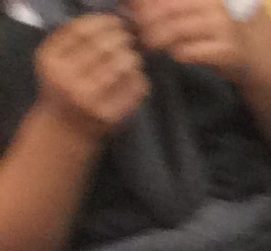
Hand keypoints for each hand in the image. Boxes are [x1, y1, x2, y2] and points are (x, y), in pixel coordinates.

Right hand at [33, 14, 146, 140]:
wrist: (65, 129)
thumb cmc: (64, 88)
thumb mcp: (57, 61)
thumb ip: (74, 41)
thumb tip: (111, 21)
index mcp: (50, 60)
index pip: (80, 32)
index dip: (103, 23)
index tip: (116, 22)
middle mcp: (65, 79)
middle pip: (103, 47)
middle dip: (121, 39)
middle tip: (129, 39)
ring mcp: (87, 99)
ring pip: (121, 67)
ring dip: (132, 58)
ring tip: (133, 57)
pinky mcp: (108, 116)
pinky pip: (134, 88)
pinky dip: (140, 79)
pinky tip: (136, 77)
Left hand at [126, 0, 247, 79]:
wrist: (256, 53)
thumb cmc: (216, 28)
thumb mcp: (195, 8)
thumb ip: (170, 5)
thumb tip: (132, 4)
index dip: (143, 3)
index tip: (130, 9)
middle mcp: (215, 4)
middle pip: (167, 9)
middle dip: (146, 21)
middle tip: (137, 31)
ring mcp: (223, 27)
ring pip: (175, 30)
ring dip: (157, 39)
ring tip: (150, 45)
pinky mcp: (227, 52)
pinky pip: (189, 52)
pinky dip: (177, 54)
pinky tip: (175, 55)